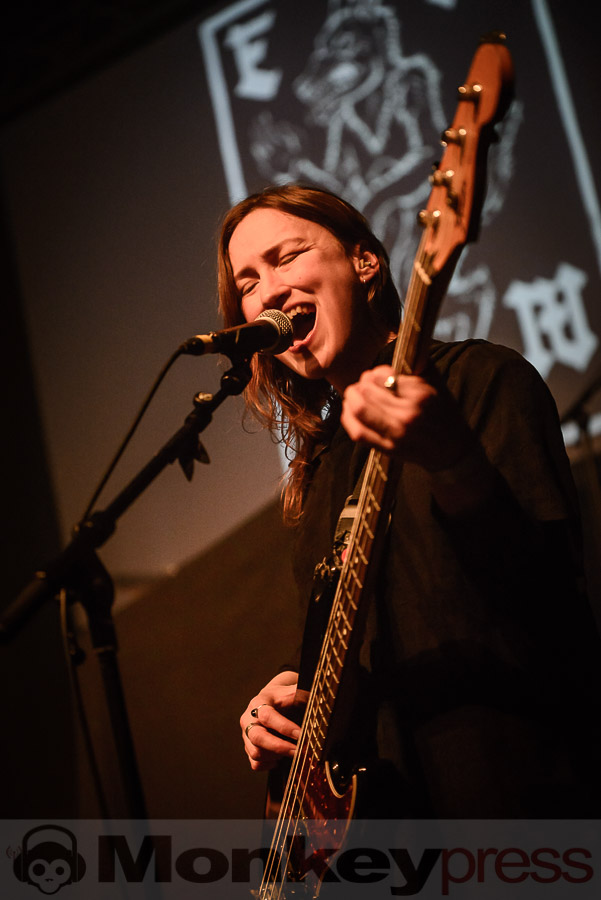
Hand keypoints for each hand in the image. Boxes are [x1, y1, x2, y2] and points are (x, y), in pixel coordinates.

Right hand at [240, 671, 306, 771]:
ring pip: (256, 753)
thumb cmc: (283, 697)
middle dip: (279, 747)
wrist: (270, 701)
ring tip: (291, 750)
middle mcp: (248, 719)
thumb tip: (318, 697)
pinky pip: (255, 764)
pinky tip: (280, 758)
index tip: (301, 734)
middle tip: (299, 751)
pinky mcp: (248, 748)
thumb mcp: (291, 691)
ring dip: (276, 755)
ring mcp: (246, 735)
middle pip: (257, 737)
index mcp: (259, 703)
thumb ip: (302, 693)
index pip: (267, 716)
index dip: (284, 727)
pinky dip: (269, 764)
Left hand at [341, 364, 496, 515]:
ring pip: (358, 410)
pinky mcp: (388, 448)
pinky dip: (348, 418)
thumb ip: (415, 368)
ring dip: (351, 399)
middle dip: (360, 385)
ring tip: (353, 396)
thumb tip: (390, 355)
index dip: (374, 374)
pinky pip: (358, 432)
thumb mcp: (435, 385)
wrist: (452, 449)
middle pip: (366, 392)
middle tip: (361, 385)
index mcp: (420, 394)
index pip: (382, 376)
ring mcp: (396, 433)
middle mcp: (407, 414)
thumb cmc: (443, 414)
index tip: (375, 376)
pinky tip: (350, 412)